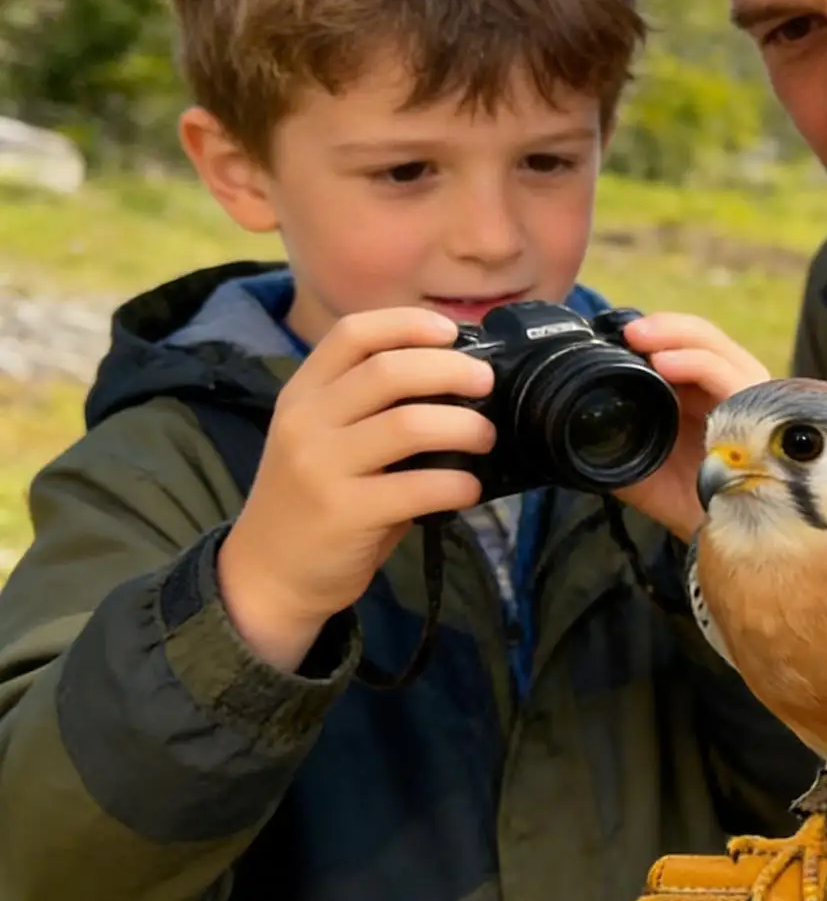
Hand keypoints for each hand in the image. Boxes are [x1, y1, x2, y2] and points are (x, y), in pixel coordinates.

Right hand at [218, 307, 495, 670]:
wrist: (266, 575)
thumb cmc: (313, 500)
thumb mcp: (323, 439)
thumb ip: (372, 408)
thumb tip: (455, 382)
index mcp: (302, 394)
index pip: (353, 334)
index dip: (408, 324)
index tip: (452, 331)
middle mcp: (306, 422)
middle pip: (389, 371)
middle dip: (452, 370)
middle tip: (486, 383)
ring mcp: (320, 467)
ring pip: (409, 424)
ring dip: (464, 426)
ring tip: (485, 437)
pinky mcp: (343, 513)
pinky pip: (417, 487)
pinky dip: (457, 484)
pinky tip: (469, 489)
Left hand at [614, 312, 768, 540]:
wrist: (731, 545)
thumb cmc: (695, 508)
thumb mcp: (644, 470)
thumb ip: (617, 445)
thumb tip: (571, 429)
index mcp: (708, 399)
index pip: (688, 349)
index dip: (656, 337)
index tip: (614, 338)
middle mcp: (732, 392)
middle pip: (704, 340)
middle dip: (662, 329)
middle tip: (623, 330)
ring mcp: (749, 399)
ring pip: (717, 347)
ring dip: (675, 335)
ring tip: (638, 336)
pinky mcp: (760, 412)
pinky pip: (727, 374)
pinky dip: (694, 362)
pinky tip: (663, 364)